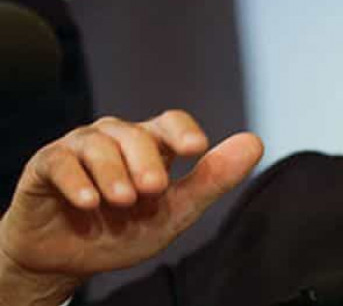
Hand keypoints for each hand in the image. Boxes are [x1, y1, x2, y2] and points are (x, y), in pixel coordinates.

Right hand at [0, 110, 262, 303]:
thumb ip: (212, 180)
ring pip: (99, 144)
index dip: (183, 131)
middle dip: (147, 161)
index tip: (195, 149)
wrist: (67, 260)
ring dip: (114, 173)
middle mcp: (117, 139)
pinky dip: (77, 180)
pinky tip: (90, 203)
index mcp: (152, 146)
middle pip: (137, 133)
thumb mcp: (174, 213)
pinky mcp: (46, 165)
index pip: (171, 123)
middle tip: (154, 190)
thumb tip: (255, 142)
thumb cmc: (124, 231)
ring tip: (124, 201)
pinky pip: (60, 162)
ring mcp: (80, 148)